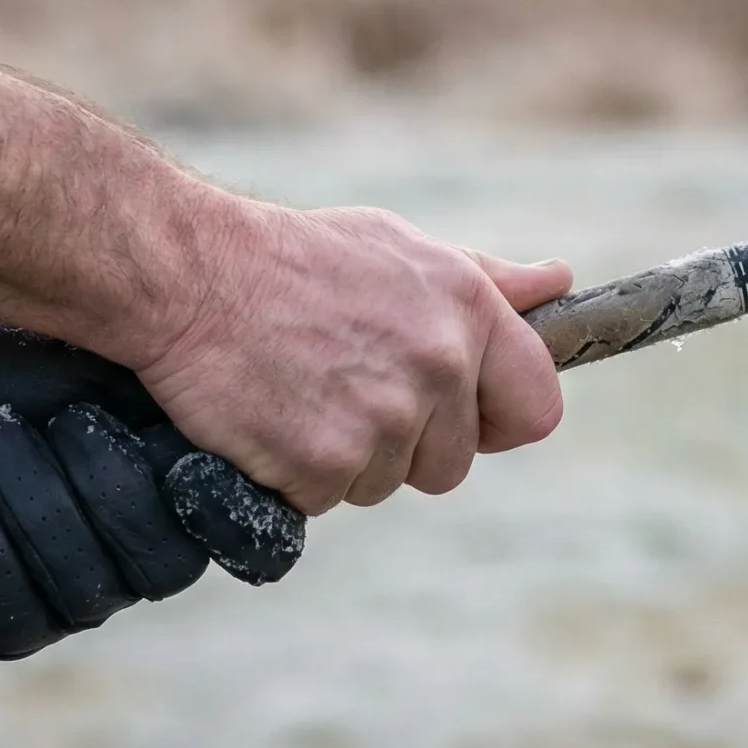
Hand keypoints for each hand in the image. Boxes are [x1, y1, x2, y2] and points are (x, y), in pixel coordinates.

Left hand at [0, 277, 301, 662]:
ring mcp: (64, 594)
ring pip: (85, 590)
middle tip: (46, 416)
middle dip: (100, 482)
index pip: (247, 537)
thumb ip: (171, 390)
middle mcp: (132, 552)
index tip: (184, 459)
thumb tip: (243, 417)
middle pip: (163, 564)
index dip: (226, 512)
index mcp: (175, 487)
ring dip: (26, 501)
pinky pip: (11, 616)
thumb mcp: (93, 351)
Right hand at [135, 204, 571, 515]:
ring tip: (300, 391)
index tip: (457, 416)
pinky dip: (294, 475)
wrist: (189, 273)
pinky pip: (326, 500)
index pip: (536, 408)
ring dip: (344, 458)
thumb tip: (558, 283)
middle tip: (340, 389)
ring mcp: (384, 419)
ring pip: (385, 484)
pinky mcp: (325, 463)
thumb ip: (484, 279)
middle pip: (450, 463)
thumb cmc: (294, 259)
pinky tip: (270, 417)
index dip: (495, 422)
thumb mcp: (399, 247)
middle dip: (402, 444)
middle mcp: (438, 365)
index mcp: (467, 310)